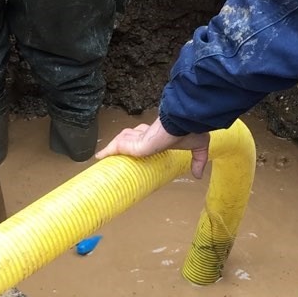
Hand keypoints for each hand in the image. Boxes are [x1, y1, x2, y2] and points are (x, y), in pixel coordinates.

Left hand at [95, 116, 210, 178]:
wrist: (184, 121)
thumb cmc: (190, 128)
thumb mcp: (198, 147)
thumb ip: (198, 161)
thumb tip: (198, 175)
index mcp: (159, 133)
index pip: (144, 134)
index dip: (137, 138)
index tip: (135, 146)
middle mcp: (146, 133)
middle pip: (129, 136)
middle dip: (122, 143)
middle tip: (114, 154)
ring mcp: (139, 137)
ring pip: (122, 140)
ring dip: (113, 148)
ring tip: (104, 157)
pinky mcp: (134, 143)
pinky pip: (117, 147)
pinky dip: (107, 151)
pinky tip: (99, 157)